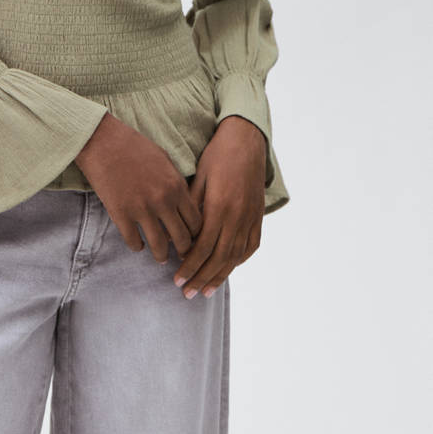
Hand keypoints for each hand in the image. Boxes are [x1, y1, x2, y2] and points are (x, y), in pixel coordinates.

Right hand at [74, 112, 202, 262]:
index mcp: (176, 186)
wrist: (103, 141)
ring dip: (161, 256)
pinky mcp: (121, 214)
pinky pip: (134, 242)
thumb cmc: (134, 147)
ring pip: (159, 246)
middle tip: (181, 254)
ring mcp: (141, 209)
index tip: (193, 238)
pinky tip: (138, 244)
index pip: (196, 222)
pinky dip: (137, 247)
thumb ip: (176, 184)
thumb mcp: (164, 160)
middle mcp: (162, 201)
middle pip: (182, 239)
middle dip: (184, 250)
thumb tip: (183, 206)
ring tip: (161, 258)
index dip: (197, 235)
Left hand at [173, 115, 265, 298]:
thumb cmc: (217, 155)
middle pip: (219, 257)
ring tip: (205, 291)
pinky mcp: (258, 216)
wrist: (247, 140)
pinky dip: (237, 261)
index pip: (203, 247)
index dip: (190, 266)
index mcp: (220, 206)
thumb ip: (190, 206)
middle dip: (201, 277)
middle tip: (186, 293)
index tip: (177, 279)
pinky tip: (226, 269)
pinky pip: (249, 246)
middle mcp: (238, 216)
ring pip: (235, 256)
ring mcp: (251, 218)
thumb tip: (174, 231)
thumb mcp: (199, 177)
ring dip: (219, 276)